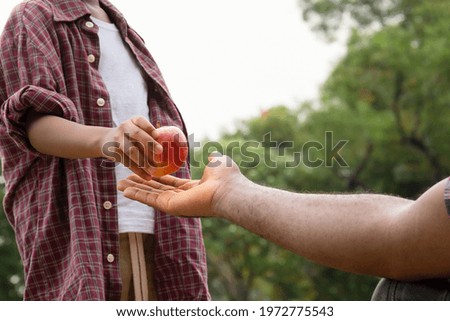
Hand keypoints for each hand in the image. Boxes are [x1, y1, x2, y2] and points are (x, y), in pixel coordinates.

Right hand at [101, 116, 161, 178]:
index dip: (149, 128)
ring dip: (143, 161)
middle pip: (136, 134)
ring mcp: (117, 139)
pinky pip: (127, 163)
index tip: (157, 135)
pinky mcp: (114, 152)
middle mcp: (124, 127)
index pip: (141, 121)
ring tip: (154, 170)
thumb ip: (151, 136)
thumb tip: (174, 145)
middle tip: (160, 152)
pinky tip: (148, 177)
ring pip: (131, 150)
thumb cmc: (132, 137)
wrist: (107, 140)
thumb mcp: (139, 130)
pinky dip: (138, 171)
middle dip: (149, 143)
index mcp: (133, 121)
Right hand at [117, 154, 242, 216]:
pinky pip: (150, 200)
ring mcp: (176, 204)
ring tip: (119, 184)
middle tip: (125, 179)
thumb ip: (211, 159)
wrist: (230, 191)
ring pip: (150, 195)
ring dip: (135, 190)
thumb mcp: (217, 163)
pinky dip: (137, 195)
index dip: (156, 177)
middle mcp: (182, 199)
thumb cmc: (227, 178)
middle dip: (140, 184)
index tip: (145, 170)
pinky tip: (125, 191)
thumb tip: (212, 154)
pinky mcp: (171, 207)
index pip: (170, 183)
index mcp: (192, 189)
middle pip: (156, 190)